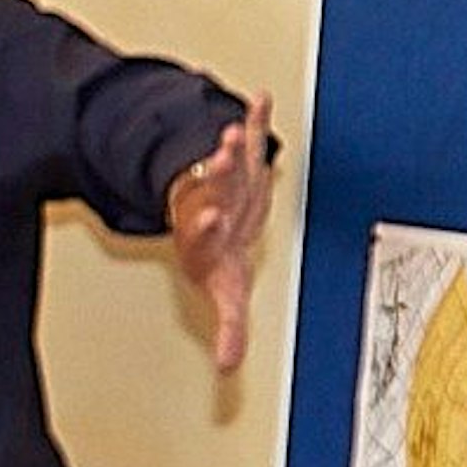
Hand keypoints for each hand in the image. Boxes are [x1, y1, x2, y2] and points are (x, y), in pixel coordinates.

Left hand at [168, 92, 274, 373]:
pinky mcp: (243, 164)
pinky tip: (260, 100)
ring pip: (230, 164)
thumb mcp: (224, 294)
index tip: (207, 217)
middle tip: (220, 157)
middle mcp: (217, 207)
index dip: (206, 226)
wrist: (207, 224)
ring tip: (233, 131)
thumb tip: (228, 366)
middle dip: (218, 175)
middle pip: (216, 190)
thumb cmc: (220, 259)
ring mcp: (228, 184)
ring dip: (232, 147)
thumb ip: (229, 328)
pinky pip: (252, 140)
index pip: (206, 233)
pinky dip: (257, 120)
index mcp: (211, 241)